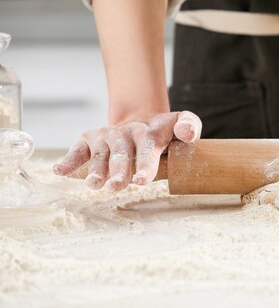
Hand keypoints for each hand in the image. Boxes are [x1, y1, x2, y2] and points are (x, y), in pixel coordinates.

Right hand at [53, 111, 201, 190]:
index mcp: (149, 133)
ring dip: (95, 169)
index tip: (143, 180)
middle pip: (121, 154)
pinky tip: (61, 171)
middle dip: (118, 171)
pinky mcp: (89, 139)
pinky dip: (69, 160)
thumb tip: (187, 133)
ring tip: (94, 185)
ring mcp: (106, 136)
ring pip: (99, 154)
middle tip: (116, 187)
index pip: (147, 149)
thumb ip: (189, 126)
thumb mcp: (183, 123)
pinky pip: (77, 149)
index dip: (145, 165)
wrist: (141, 119)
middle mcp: (125, 134)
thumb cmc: (165, 132)